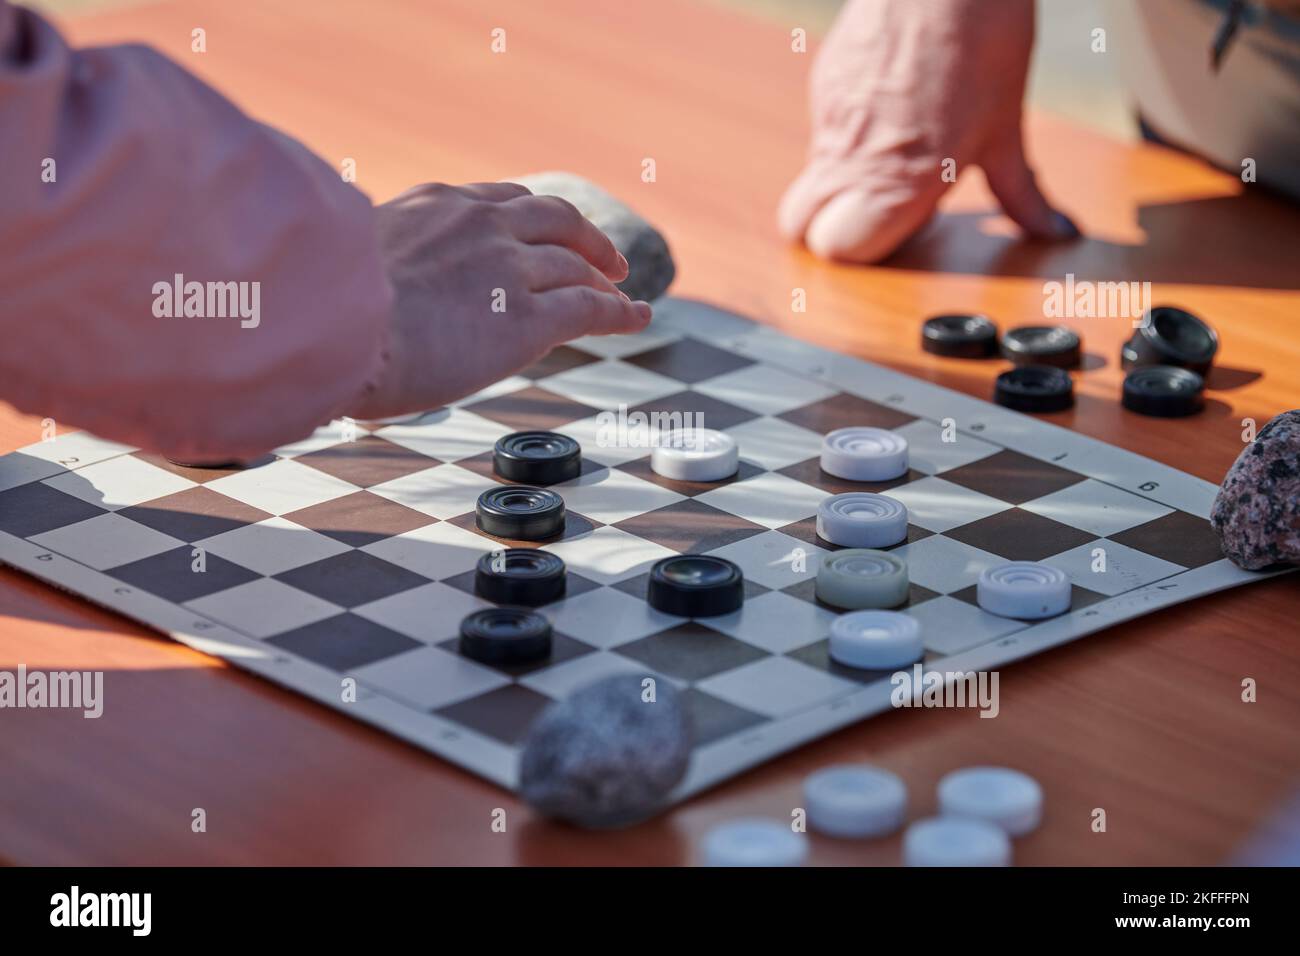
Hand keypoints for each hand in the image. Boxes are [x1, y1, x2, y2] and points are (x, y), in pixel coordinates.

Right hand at [350, 182, 650, 419]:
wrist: (330, 329)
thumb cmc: (323, 308)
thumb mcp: (346, 257)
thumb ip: (376, 257)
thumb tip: (360, 282)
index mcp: (434, 204)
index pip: (500, 202)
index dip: (532, 220)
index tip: (545, 233)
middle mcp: (480, 224)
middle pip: (554, 219)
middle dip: (584, 237)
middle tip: (604, 259)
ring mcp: (508, 268)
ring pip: (576, 264)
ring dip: (604, 278)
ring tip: (623, 293)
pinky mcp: (527, 318)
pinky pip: (590, 307)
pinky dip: (620, 310)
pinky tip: (636, 316)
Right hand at [779, 0, 1078, 262]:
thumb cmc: (984, 39)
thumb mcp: (1006, 128)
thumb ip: (1019, 193)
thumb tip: (1056, 234)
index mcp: (900, 178)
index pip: (838, 249)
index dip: (862, 251)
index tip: (899, 235)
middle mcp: (852, 155)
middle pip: (799, 227)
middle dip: (829, 229)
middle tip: (878, 211)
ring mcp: (829, 116)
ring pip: (814, 174)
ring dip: (845, 178)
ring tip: (900, 145)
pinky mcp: (825, 82)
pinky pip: (825, 127)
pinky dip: (851, 132)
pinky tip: (893, 102)